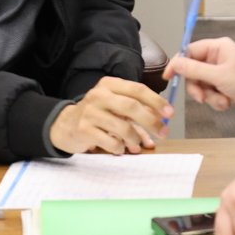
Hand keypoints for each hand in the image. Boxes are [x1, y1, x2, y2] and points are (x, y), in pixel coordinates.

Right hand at [49, 76, 170, 154]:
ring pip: (122, 127)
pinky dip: (120, 149)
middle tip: (163, 132)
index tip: (169, 112)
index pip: (137, 89)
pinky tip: (119, 149)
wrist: (66, 124)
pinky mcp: (84, 130)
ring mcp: (90, 112)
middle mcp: (99, 95)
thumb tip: (160, 124)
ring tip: (136, 145)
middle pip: (132, 107)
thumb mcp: (115, 104)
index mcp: (109, 85)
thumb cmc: (97, 114)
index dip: (156, 101)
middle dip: (151, 121)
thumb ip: (136, 111)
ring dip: (135, 139)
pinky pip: (111, 142)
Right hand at [162, 36, 234, 114]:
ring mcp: (219, 72)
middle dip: (197, 87)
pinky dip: (216, 100)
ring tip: (222, 100)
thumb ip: (195, 70)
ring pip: (201, 85)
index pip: (189, 52)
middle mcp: (216, 58)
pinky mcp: (223, 86)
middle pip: (193, 72)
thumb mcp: (218, 75)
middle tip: (202, 97)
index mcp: (216, 48)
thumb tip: (174, 64)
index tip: (169, 77)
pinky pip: (210, 93)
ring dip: (209, 96)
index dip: (178, 65)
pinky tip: (227, 102)